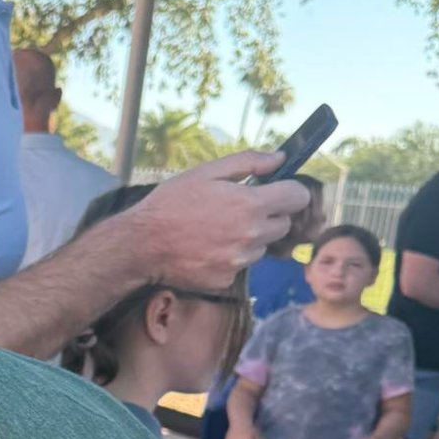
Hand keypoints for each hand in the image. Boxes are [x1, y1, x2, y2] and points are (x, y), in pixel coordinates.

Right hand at [131, 151, 309, 290]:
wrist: (141, 245)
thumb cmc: (170, 203)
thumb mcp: (206, 172)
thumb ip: (248, 162)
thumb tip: (280, 158)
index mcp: (250, 205)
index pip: (298, 198)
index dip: (290, 192)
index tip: (279, 191)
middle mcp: (251, 236)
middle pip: (283, 225)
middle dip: (269, 215)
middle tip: (239, 210)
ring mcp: (240, 261)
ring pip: (262, 247)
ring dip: (249, 238)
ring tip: (217, 231)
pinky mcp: (227, 280)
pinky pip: (240, 266)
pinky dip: (229, 257)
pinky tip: (206, 249)